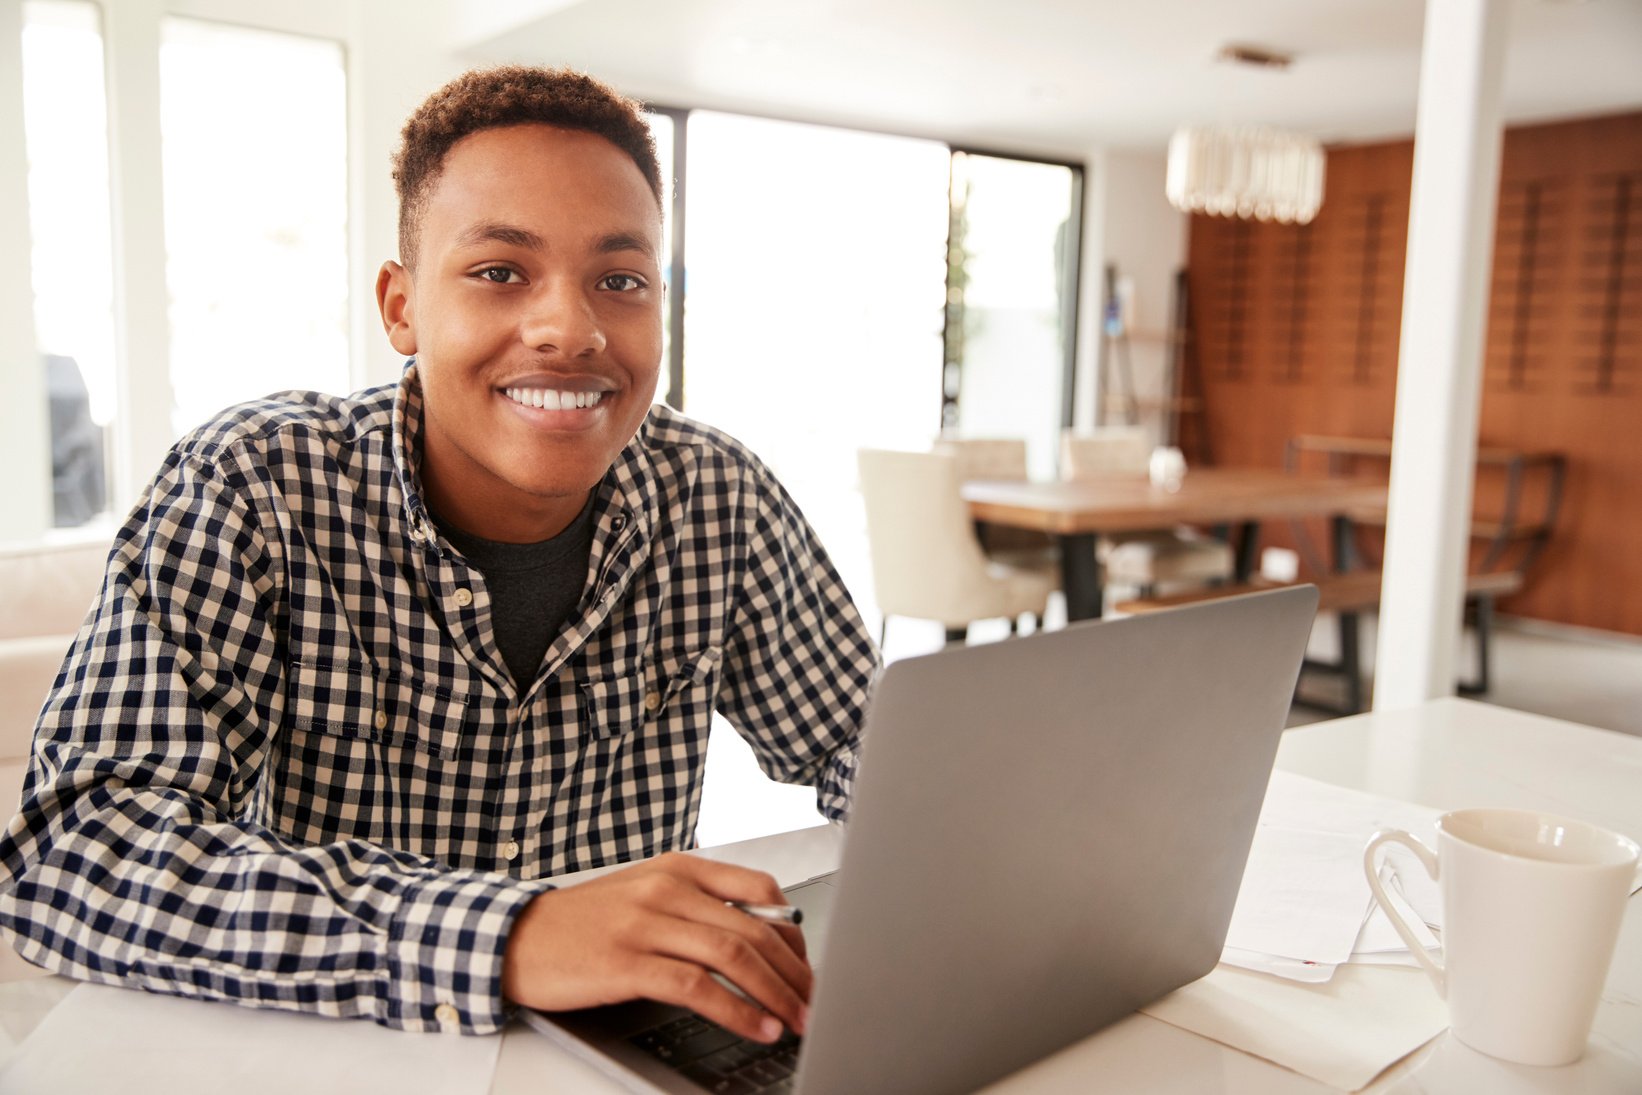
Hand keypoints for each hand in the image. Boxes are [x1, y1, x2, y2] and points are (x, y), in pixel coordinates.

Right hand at [502, 852, 809, 1042]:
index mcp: (679, 868)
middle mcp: (668, 888)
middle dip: (795, 972)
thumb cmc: (582, 922)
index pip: (760, 888)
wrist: (515, 935)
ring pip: (734, 955)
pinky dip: (736, 1011)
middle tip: (815, 1001)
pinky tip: (757, 1026)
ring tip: (797, 1020)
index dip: (795, 930)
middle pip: (755, 928)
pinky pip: (697, 987)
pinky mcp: (628, 962)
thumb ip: (697, 907)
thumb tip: (759, 935)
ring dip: (776, 994)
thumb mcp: (645, 897)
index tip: (809, 964)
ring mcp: (647, 923)